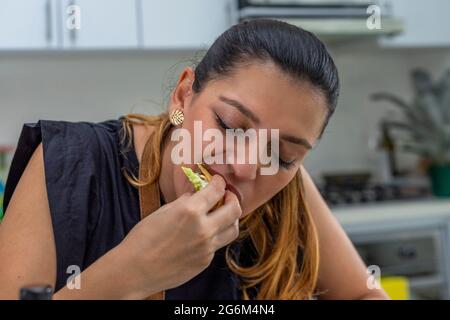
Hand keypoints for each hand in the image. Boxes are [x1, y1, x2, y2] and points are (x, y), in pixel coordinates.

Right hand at [118, 175, 241, 297]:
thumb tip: (196, 195)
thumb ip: (184, 202)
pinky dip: (215, 236)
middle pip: (234, 210)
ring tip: (222, 215)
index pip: (216, 191)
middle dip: (233, 199)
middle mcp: (203, 229)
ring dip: (231, 219)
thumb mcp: (163, 211)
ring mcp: (207, 247)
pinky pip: (217, 245)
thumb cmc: (143, 238)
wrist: (135, 271)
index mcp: (190, 211)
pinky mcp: (205, 261)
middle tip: (227, 196)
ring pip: (233, 230)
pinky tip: (203, 234)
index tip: (218, 181)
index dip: (219, 183)